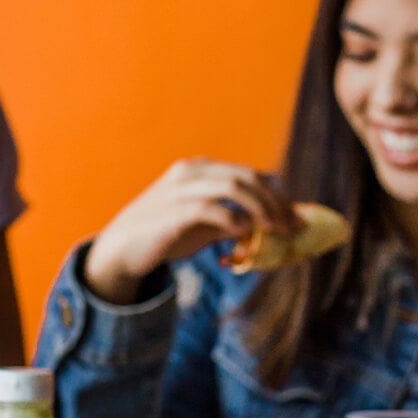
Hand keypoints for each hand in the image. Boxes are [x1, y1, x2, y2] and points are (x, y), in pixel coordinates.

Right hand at [82, 157, 296, 302]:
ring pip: (235, 186)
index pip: (250, 174)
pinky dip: (234, 220)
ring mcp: (181, 188)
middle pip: (248, 177)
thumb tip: (267, 226)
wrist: (121, 249)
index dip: (277, 196)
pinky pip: (212, 209)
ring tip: (276, 230)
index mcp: (201, 168)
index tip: (296, 218)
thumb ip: (232, 219)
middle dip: (276, 202)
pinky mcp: (173, 210)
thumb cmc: (164, 234)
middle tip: (294, 226)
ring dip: (262, 208)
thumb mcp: (204, 223)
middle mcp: (192, 171)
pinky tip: (244, 234)